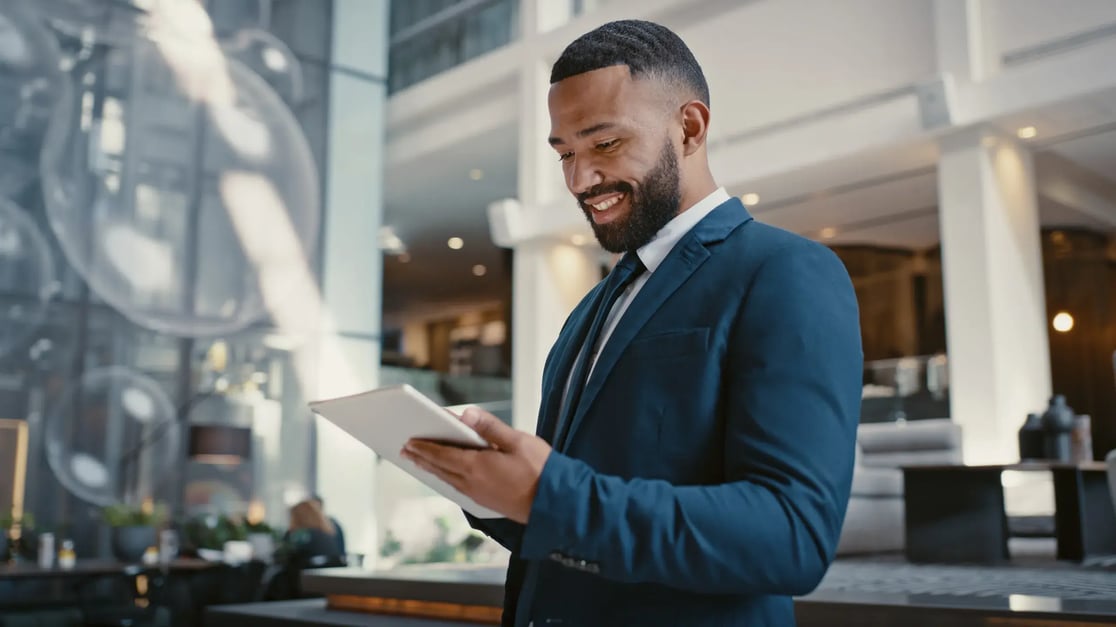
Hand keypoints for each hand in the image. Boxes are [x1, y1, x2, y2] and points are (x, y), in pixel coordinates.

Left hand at [401, 407, 551, 523]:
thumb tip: (467, 414)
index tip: (409, 441)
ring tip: (419, 462)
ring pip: (447, 480)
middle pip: (440, 468)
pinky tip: (445, 477)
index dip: (424, 447)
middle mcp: (472, 483)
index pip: (442, 454)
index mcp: (477, 466)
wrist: (555, 504)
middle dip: (421, 458)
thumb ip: (491, 427)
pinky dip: (445, 479)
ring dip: (431, 470)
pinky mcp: (486, 502)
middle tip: (405, 450)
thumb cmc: (541, 470)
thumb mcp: (518, 441)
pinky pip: (457, 489)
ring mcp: (478, 495)